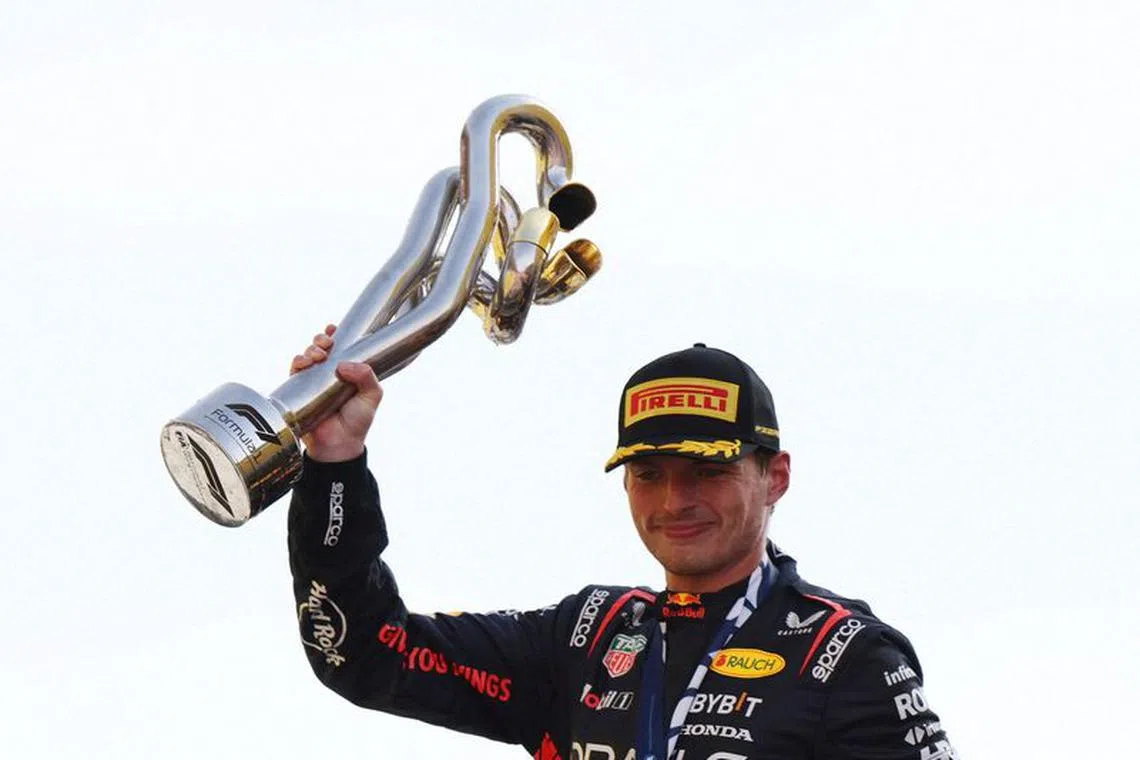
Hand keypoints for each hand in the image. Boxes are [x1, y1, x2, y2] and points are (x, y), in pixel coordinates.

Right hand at [290, 324, 383, 462]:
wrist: (338, 445)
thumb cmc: (357, 421)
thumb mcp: (372, 396)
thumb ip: (367, 376)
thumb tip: (344, 363)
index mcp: (348, 370)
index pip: (341, 346)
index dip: (336, 334)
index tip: (334, 328)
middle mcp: (329, 373)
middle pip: (321, 347)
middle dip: (321, 340)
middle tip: (327, 344)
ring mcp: (313, 380)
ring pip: (307, 355)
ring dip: (310, 349)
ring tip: (318, 356)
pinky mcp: (298, 390)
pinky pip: (294, 370)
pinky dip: (298, 362)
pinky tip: (304, 363)